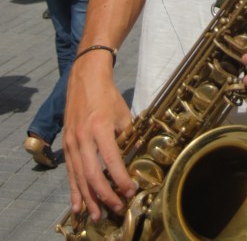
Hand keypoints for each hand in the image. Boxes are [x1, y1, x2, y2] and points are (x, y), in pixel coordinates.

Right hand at [63, 59, 135, 221]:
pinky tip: (78, 205)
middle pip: (92, 174)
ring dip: (89, 199)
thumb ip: (126, 136)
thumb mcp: (123, 113)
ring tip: (97, 216)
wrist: (85, 78)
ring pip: (79, 177)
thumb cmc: (107, 95)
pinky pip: (70, 172)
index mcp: (100, 128)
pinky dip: (74, 190)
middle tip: (117, 208)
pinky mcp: (66, 144)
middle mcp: (83, 137)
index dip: (121, 179)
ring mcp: (71, 142)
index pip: (111, 160)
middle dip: (105, 195)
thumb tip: (132, 158)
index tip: (130, 190)